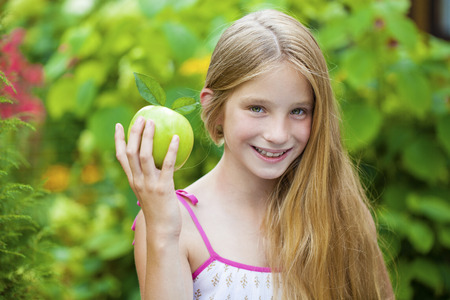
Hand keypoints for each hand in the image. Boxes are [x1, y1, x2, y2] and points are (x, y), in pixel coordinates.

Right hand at [115, 116, 181, 238]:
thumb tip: (160, 163)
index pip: (121, 157)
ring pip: (144, 156)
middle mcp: (138, 181)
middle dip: (133, 133)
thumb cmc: (159, 212)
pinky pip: (166, 165)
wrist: (162, 231)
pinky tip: (176, 138)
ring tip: (153, 122)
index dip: (119, 140)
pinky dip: (170, 150)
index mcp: (133, 181)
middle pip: (131, 153)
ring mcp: (149, 185)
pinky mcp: (163, 188)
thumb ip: (151, 179)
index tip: (120, 125)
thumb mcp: (151, 193)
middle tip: (141, 118)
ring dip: (148, 137)